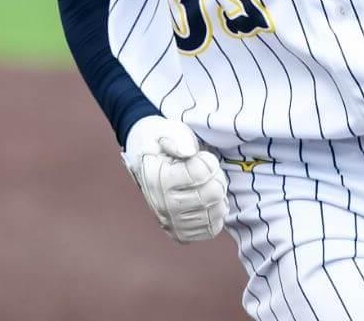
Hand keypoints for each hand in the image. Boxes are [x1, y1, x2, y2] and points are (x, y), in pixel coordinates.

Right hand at [121, 116, 228, 242]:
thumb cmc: (161, 141)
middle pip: (212, 194)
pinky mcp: (180, 233)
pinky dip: (216, 213)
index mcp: (156, 178)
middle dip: (216, 177)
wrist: (145, 156)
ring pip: (215, 213)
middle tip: (206, 169)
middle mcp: (161, 205)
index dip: (207, 160)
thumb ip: (178, 139)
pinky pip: (211, 229)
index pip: (200, 173)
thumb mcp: (167, 130)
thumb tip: (189, 152)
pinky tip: (207, 200)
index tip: (198, 156)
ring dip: (218, 195)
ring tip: (205, 184)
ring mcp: (170, 222)